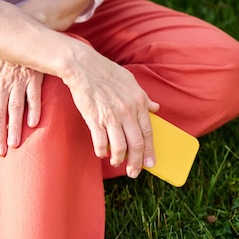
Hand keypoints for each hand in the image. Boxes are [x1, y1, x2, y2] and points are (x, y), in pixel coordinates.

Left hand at [0, 56, 43, 155]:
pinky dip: (34, 109)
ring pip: (15, 107)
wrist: (19, 35)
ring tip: (15, 144)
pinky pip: (33, 95)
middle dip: (0, 134)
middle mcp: (2, 84)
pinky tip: (33, 124)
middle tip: (2, 151)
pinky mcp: (34, 75)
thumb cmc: (4, 59)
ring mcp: (18, 80)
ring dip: (14, 126)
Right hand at [64, 45, 159, 177]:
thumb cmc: (106, 72)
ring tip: (116, 163)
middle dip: (136, 162)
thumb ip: (144, 97)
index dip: (149, 151)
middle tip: (134, 172)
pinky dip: (102, 151)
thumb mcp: (130, 81)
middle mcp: (127, 111)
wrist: (83, 66)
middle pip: (136, 144)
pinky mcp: (94, 118)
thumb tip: (156, 108)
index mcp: (138, 102)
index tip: (150, 163)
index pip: (147, 132)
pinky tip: (102, 153)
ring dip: (118, 159)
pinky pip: (101, 142)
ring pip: (119, 146)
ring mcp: (110, 116)